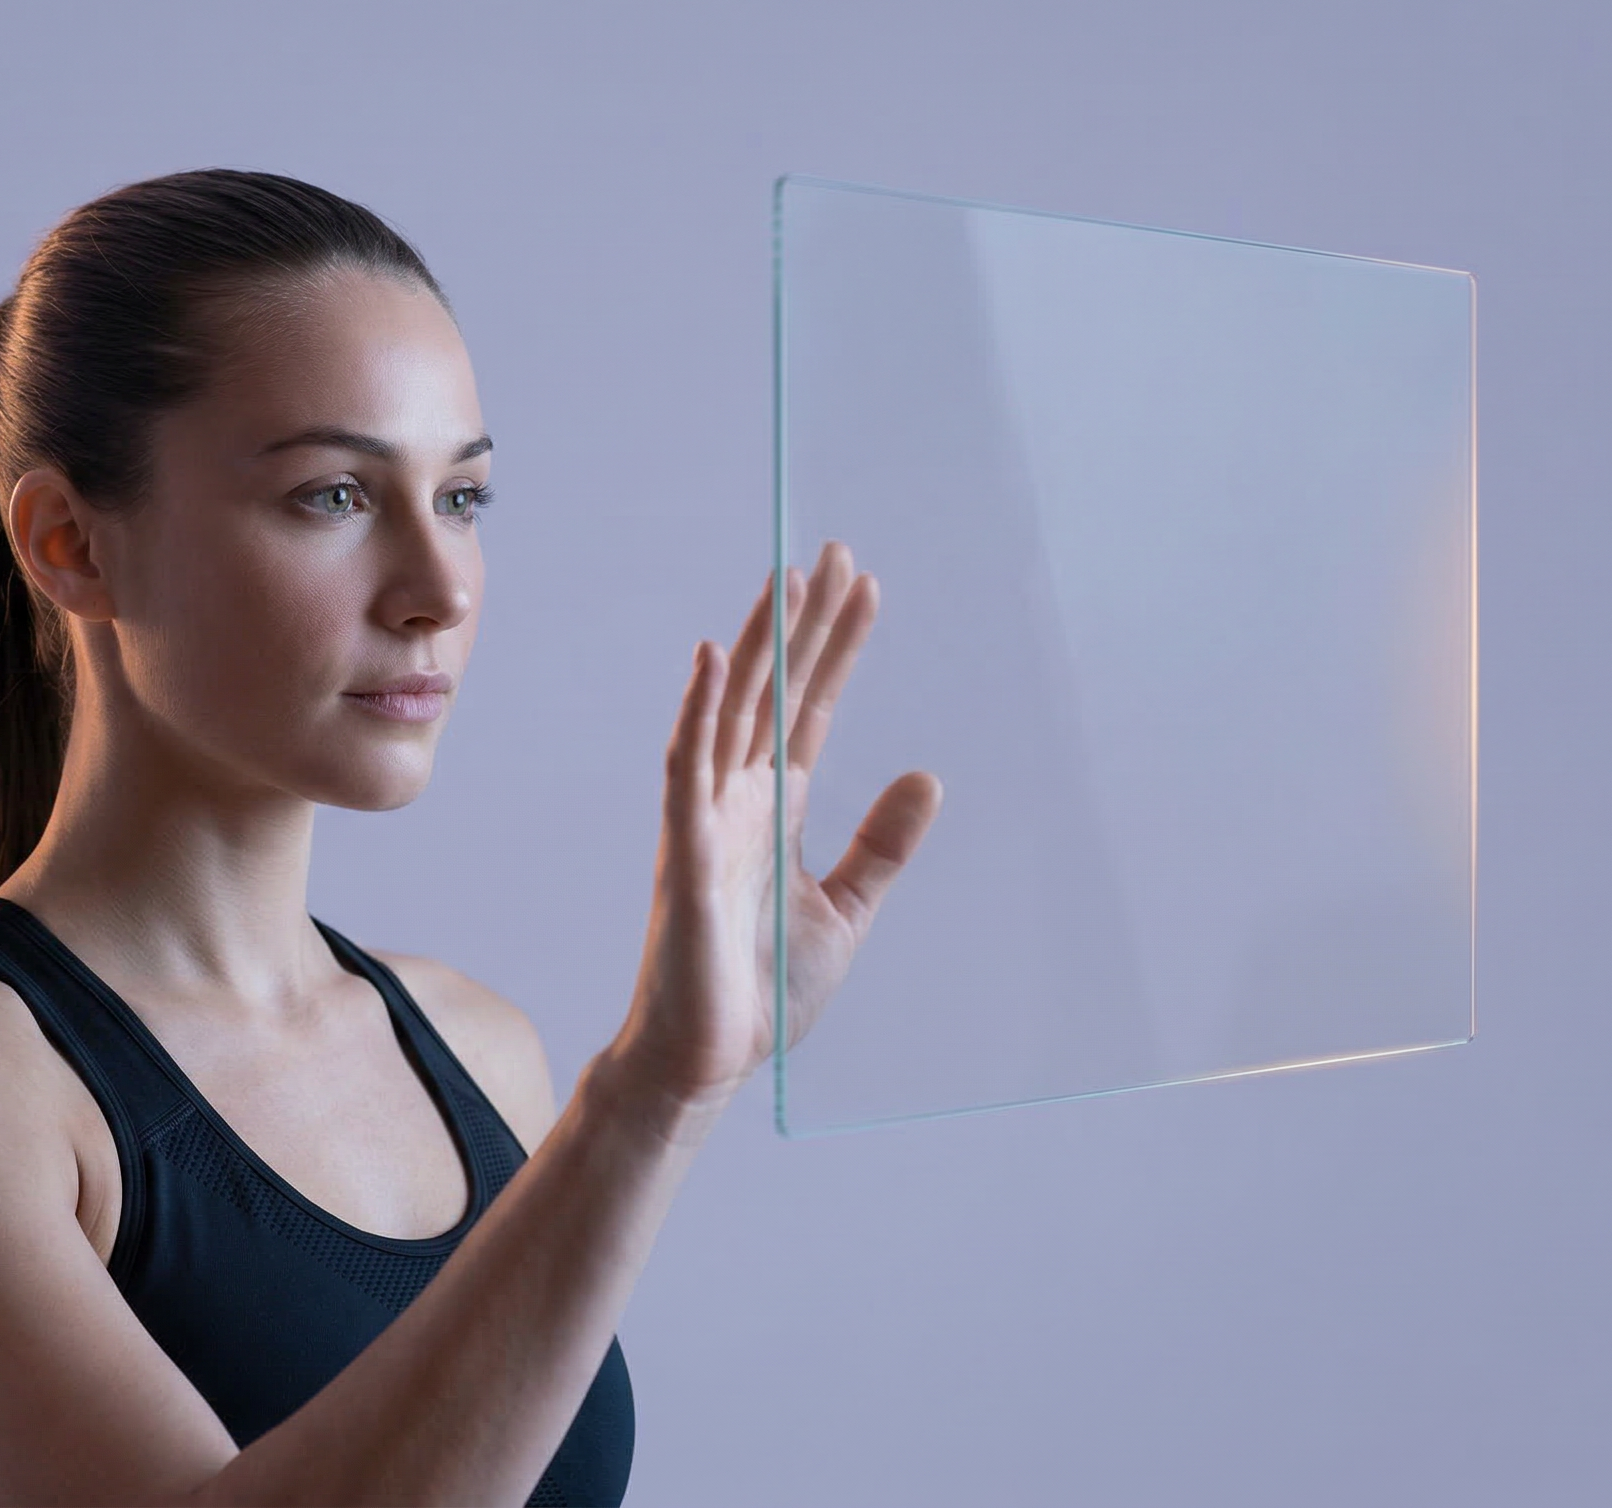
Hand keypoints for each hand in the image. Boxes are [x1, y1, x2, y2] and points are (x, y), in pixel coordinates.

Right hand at [604, 541, 943, 1118]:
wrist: (712, 1060)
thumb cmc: (763, 989)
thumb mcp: (848, 910)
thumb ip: (881, 845)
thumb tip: (928, 776)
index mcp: (777, 811)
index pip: (810, 709)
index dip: (837, 647)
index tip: (864, 586)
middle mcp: (738, 800)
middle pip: (775, 692)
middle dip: (804, 623)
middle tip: (832, 552)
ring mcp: (706, 820)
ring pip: (732, 711)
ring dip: (756, 646)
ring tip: (784, 582)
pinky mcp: (683, 852)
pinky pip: (687, 768)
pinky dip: (699, 712)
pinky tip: (712, 661)